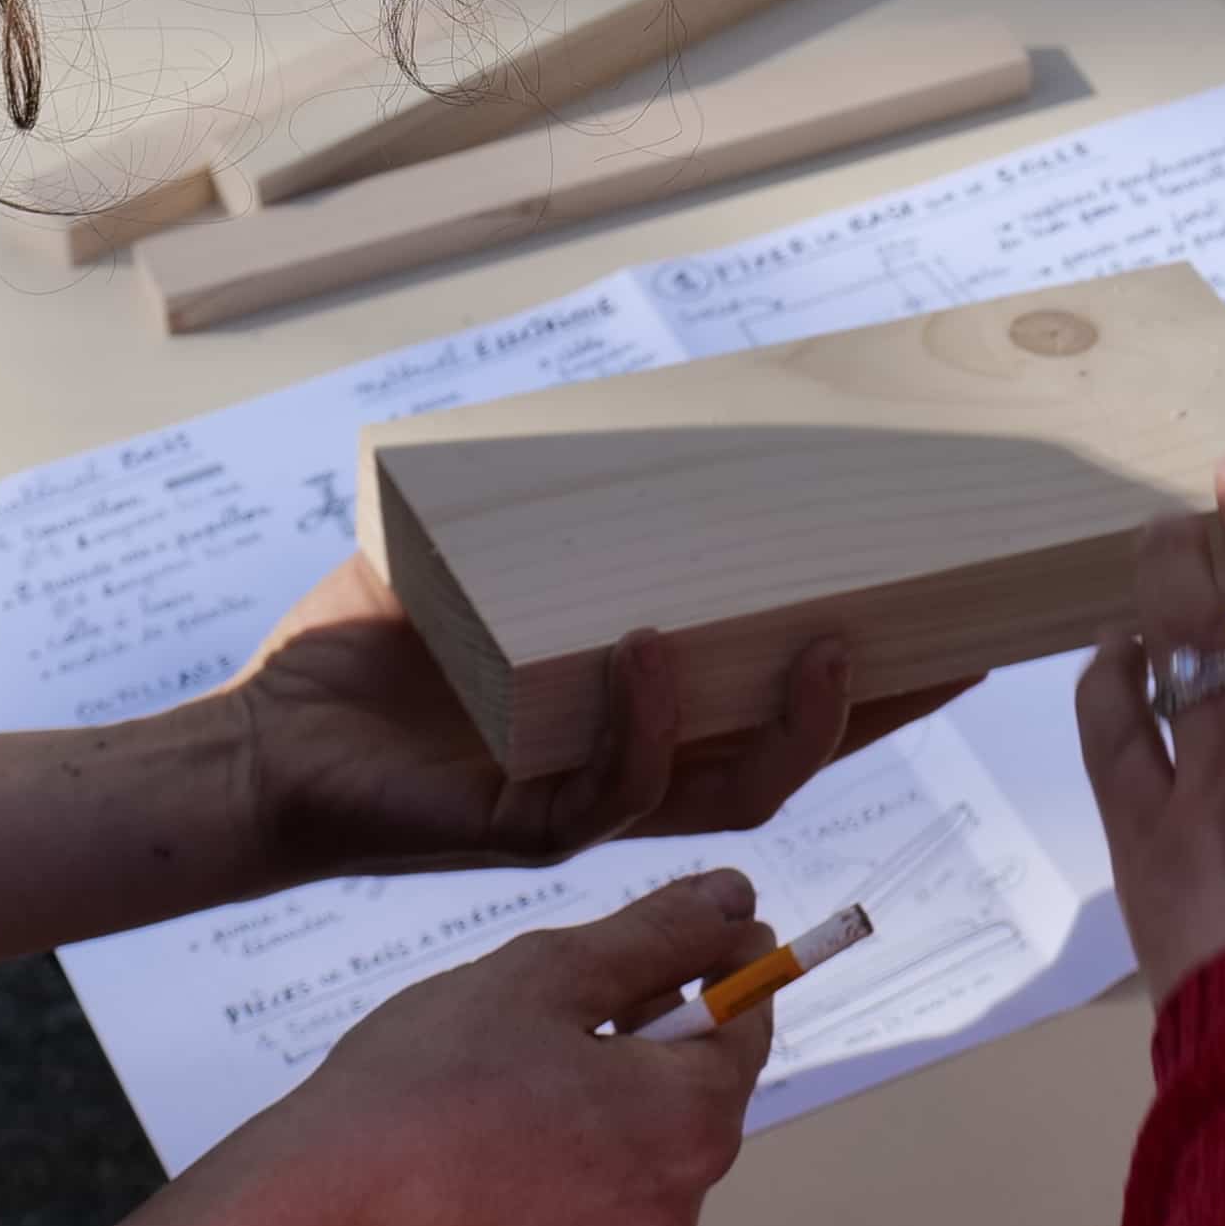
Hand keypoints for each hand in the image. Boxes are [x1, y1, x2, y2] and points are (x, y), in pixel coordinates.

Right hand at [202, 870, 780, 1225]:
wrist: (311, 1220)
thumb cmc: (426, 1085)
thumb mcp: (547, 974)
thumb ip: (656, 935)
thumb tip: (736, 901)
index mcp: (687, 1128)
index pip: (745, 1031)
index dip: (731, 971)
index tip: (717, 932)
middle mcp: (669, 1218)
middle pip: (688, 1104)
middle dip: (648, 1042)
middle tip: (580, 995)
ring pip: (625, 1166)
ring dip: (594, 1114)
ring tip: (505, 1076)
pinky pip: (568, 1222)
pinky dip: (545, 1178)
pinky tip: (474, 1149)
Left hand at [230, 550, 961, 881]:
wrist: (260, 745)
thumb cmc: (367, 653)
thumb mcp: (479, 550)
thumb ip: (555, 498)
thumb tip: (642, 396)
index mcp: (639, 711)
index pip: (781, 703)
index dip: (877, 680)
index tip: (964, 623)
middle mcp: (632, 769)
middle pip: (795, 759)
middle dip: (884, 714)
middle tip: (959, 647)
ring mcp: (583, 807)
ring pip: (729, 790)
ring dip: (792, 725)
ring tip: (834, 642)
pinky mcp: (519, 829)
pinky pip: (606, 791)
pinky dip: (638, 724)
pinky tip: (647, 652)